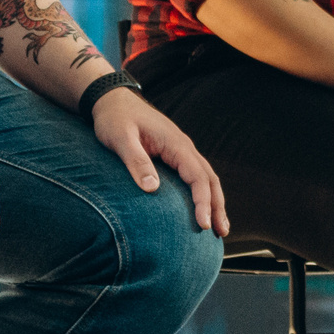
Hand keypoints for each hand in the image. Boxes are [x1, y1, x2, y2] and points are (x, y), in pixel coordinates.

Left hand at [91, 87, 230, 236]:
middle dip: (217, 206)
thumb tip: (153, 189)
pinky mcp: (174, 154)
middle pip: (209, 179)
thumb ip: (136, 162)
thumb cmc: (114, 119)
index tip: (202, 224)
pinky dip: (203, 193)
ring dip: (214, 201)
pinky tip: (201, 208)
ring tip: (218, 228)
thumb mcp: (120, 138)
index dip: (203, 201)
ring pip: (206, 177)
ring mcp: (180, 150)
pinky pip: (195, 175)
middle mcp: (183, 147)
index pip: (197, 176)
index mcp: (175, 144)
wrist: (112, 100)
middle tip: (221, 233)